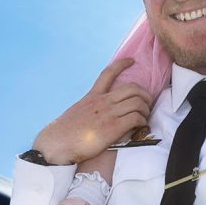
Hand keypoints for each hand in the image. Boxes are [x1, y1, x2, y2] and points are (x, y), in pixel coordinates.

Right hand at [32, 58, 150, 164]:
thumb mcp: (77, 112)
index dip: (122, 64)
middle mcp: (102, 102)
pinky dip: (142, 121)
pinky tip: (141, 126)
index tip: (131, 60)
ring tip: (145, 116)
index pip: (108, 73)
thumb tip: (98, 114)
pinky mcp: (112, 127)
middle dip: (144, 94)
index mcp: (92, 96)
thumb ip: (90, 109)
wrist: (57, 144)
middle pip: (132, 88)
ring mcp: (108, 114)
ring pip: (137, 102)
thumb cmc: (65, 133)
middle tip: (147, 102)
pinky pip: (136, 118)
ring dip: (145, 109)